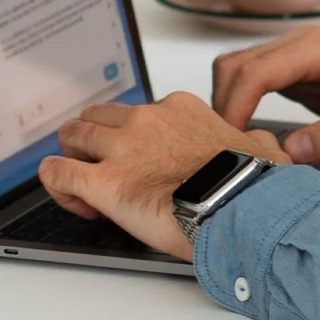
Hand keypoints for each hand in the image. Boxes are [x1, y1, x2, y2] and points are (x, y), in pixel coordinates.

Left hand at [37, 92, 283, 261]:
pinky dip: (56, 183)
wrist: (241, 209)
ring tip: (83, 186)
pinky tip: (72, 200)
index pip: (138, 113)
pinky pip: (57, 172)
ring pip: (72, 136)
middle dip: (92, 141)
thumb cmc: (250, 186)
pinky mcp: (103, 182)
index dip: (133, 139)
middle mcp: (144, 122)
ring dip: (72, 157)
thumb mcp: (261, 149)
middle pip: (97, 117)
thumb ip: (255, 141)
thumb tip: (262, 144)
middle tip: (103, 169)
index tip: (144, 164)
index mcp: (178, 110)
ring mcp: (121, 150)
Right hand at [211, 26, 319, 165]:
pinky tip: (248, 133)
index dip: (235, 105)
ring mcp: (301, 58)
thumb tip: (289, 150)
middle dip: (224, 103)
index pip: (257, 71)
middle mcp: (306, 44)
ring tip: (234, 142)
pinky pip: (257, 83)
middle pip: (238, 65)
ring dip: (230, 102)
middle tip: (226, 146)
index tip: (230, 140)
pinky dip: (243, 104)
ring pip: (241, 70)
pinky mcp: (301, 74)